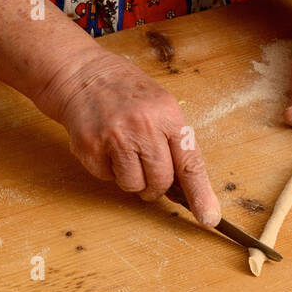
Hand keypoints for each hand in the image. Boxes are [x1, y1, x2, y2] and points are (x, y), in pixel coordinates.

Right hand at [49, 53, 220, 225]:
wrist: (82, 74)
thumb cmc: (125, 93)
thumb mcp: (160, 107)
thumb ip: (174, 145)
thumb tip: (184, 190)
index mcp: (167, 115)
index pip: (190, 163)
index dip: (200, 194)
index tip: (209, 218)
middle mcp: (143, 125)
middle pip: (160, 181)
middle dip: (155, 185)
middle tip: (144, 166)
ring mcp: (115, 137)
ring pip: (133, 185)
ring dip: (129, 178)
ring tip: (122, 151)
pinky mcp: (90, 147)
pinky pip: (107, 178)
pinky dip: (106, 169)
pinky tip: (104, 145)